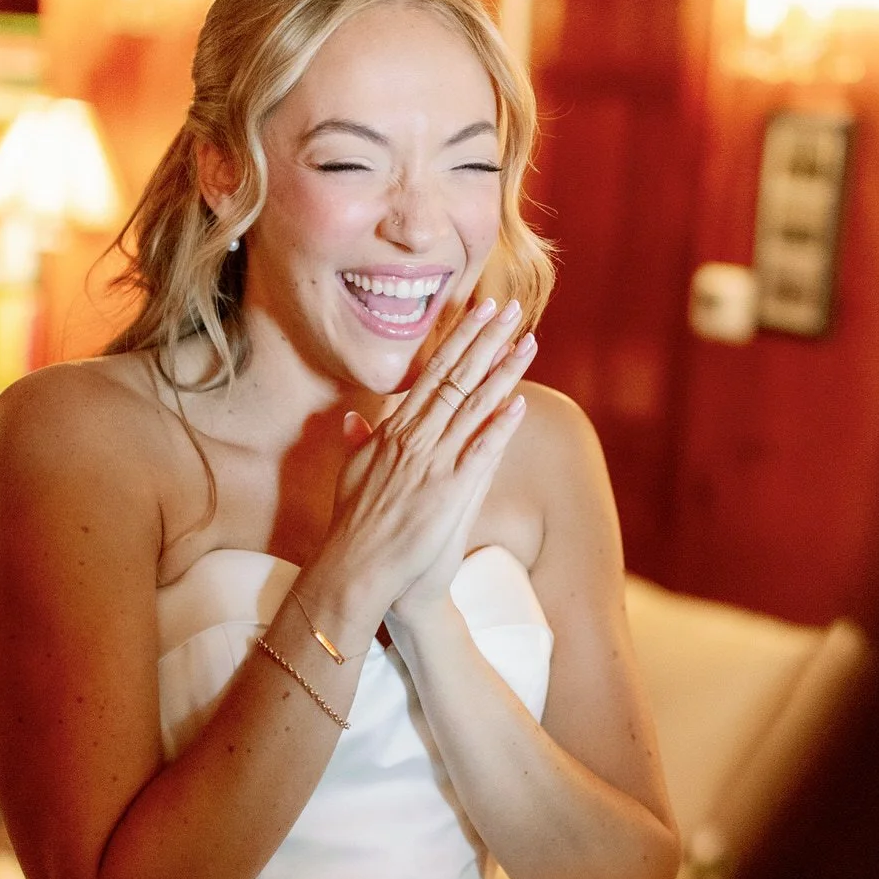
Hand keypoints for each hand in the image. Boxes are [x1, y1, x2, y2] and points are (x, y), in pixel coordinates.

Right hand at [304, 298, 533, 644]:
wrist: (358, 569)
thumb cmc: (354, 526)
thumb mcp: (351, 475)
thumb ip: (359, 443)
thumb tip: (355, 419)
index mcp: (394, 431)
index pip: (432, 373)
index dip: (459, 340)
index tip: (479, 313)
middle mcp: (414, 438)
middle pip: (455, 378)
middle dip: (485, 341)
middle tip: (510, 310)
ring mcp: (431, 462)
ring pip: (472, 406)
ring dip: (502, 372)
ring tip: (527, 342)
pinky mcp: (446, 491)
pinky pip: (478, 452)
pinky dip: (498, 427)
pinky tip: (519, 403)